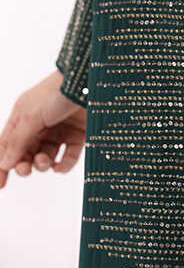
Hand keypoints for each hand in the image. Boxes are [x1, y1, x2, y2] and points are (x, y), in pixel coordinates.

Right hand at [0, 70, 86, 189]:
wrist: (89, 82)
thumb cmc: (57, 92)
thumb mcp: (31, 116)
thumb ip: (18, 141)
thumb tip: (4, 163)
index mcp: (22, 116)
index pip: (7, 144)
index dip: (2, 164)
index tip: (0, 184)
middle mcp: (39, 124)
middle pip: (26, 153)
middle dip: (24, 164)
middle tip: (26, 169)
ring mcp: (59, 130)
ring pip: (46, 156)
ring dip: (42, 164)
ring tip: (45, 161)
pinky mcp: (78, 135)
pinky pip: (68, 156)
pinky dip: (64, 165)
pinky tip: (59, 167)